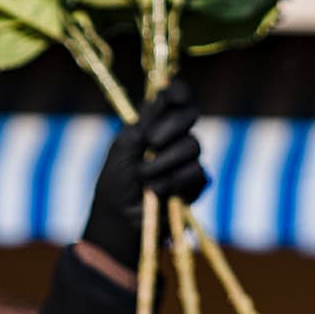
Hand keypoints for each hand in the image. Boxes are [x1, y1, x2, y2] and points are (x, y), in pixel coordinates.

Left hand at [79, 79, 207, 270]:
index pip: (175, 99)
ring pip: (194, 145)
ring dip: (166, 161)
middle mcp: (174, 138)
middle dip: (172, 126)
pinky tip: (159, 191)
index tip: (173, 96)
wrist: (120, 221)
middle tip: (151, 142)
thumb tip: (161, 94)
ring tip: (145, 178)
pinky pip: (198, 172)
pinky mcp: (196, 185)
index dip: (178, 92)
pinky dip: (176, 181)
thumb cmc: (115, 185)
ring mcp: (187, 161)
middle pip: (190, 115)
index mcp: (154, 124)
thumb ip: (144, 121)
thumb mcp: (123, 148)